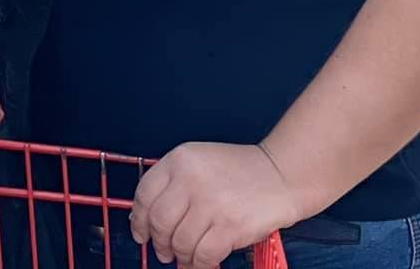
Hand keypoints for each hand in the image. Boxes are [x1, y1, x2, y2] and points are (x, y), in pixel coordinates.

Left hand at [130, 142, 302, 268]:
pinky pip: (203, 255)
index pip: (144, 194)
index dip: (138, 219)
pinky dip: (199, 265)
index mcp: (179, 160)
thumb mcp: (199, 161)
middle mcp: (191, 180)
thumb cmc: (240, 170)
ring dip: (180, 257)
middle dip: (158, 242)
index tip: (140, 232)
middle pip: (159, 221)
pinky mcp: (230, 226)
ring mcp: (211, 204)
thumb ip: (174, 182)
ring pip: (180, 242)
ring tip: (185, 259)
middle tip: (162, 252)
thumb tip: (149, 217)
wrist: (281, 174)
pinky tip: (200, 263)